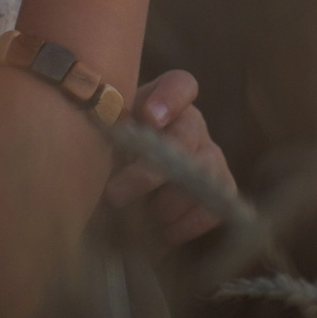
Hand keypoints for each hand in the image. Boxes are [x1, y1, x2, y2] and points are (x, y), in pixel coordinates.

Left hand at [104, 70, 235, 247]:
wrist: (119, 203)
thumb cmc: (103, 165)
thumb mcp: (97, 147)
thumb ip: (100, 144)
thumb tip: (95, 160)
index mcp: (160, 105)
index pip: (180, 85)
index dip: (169, 98)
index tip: (148, 118)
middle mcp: (190, 126)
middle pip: (188, 134)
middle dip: (150, 170)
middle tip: (115, 195)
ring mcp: (210, 156)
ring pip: (206, 172)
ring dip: (169, 201)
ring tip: (140, 220)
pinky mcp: (221, 188)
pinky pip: (219, 203)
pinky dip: (188, 223)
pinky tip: (163, 232)